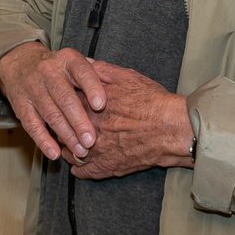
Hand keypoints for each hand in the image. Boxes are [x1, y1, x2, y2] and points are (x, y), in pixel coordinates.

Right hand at [0, 42, 106, 161]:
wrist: (21, 63)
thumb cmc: (59, 69)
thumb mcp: (76, 63)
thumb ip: (96, 75)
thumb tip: (120, 92)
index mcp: (68, 60)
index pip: (82, 72)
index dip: (92, 88)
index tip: (101, 105)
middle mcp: (49, 71)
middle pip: (65, 98)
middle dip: (79, 121)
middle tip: (92, 140)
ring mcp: (33, 88)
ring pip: (50, 114)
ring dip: (66, 135)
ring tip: (81, 151)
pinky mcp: (21, 105)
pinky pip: (32, 125)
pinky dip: (43, 141)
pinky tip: (55, 153)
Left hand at [71, 60, 192, 179]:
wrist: (171, 129)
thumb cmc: (152, 101)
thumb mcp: (127, 76)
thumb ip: (101, 70)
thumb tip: (84, 63)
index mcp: (88, 104)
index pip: (64, 102)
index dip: (65, 102)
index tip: (67, 102)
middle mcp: (87, 127)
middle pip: (63, 128)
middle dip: (64, 126)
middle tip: (67, 124)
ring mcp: (95, 150)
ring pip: (70, 151)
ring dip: (70, 147)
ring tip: (74, 143)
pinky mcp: (106, 167)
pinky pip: (82, 171)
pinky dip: (79, 168)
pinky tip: (81, 163)